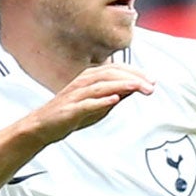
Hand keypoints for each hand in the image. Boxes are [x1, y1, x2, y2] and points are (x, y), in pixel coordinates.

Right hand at [29, 64, 154, 145]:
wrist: (43, 127)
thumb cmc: (71, 114)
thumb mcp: (99, 103)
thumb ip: (116, 94)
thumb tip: (135, 87)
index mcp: (90, 78)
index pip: (116, 69)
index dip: (136, 73)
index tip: (152, 80)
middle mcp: (83, 82)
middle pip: (110, 74)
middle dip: (133, 78)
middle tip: (151, 86)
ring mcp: (76, 95)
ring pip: (101, 85)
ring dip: (121, 85)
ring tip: (138, 87)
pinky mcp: (70, 109)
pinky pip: (86, 103)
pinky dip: (101, 101)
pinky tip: (114, 100)